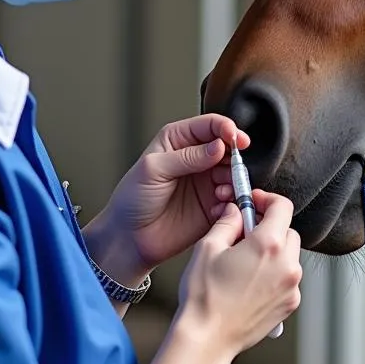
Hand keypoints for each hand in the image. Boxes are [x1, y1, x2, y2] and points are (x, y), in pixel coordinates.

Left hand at [85, 115, 250, 282]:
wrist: (129, 237)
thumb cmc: (132, 198)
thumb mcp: (153, 169)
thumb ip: (186, 156)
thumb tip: (217, 146)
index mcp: (179, 140)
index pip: (209, 125)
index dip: (225, 128)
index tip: (235, 139)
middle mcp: (196, 158)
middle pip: (227, 148)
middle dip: (234, 157)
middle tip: (234, 169)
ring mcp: (206, 182)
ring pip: (233, 173)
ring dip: (234, 181)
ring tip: (222, 192)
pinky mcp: (212, 205)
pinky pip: (232, 199)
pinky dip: (231, 202)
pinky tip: (218, 207)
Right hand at [175, 192, 302, 359]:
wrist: (207, 339)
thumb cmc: (204, 295)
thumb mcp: (208, 248)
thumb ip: (227, 222)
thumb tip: (236, 210)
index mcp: (268, 245)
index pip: (283, 207)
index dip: (267, 199)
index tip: (254, 202)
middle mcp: (287, 264)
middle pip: (288, 231)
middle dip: (269, 228)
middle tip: (245, 235)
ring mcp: (292, 287)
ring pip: (290, 256)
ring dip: (274, 253)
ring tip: (246, 263)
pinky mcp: (290, 304)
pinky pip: (289, 279)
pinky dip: (276, 274)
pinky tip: (251, 283)